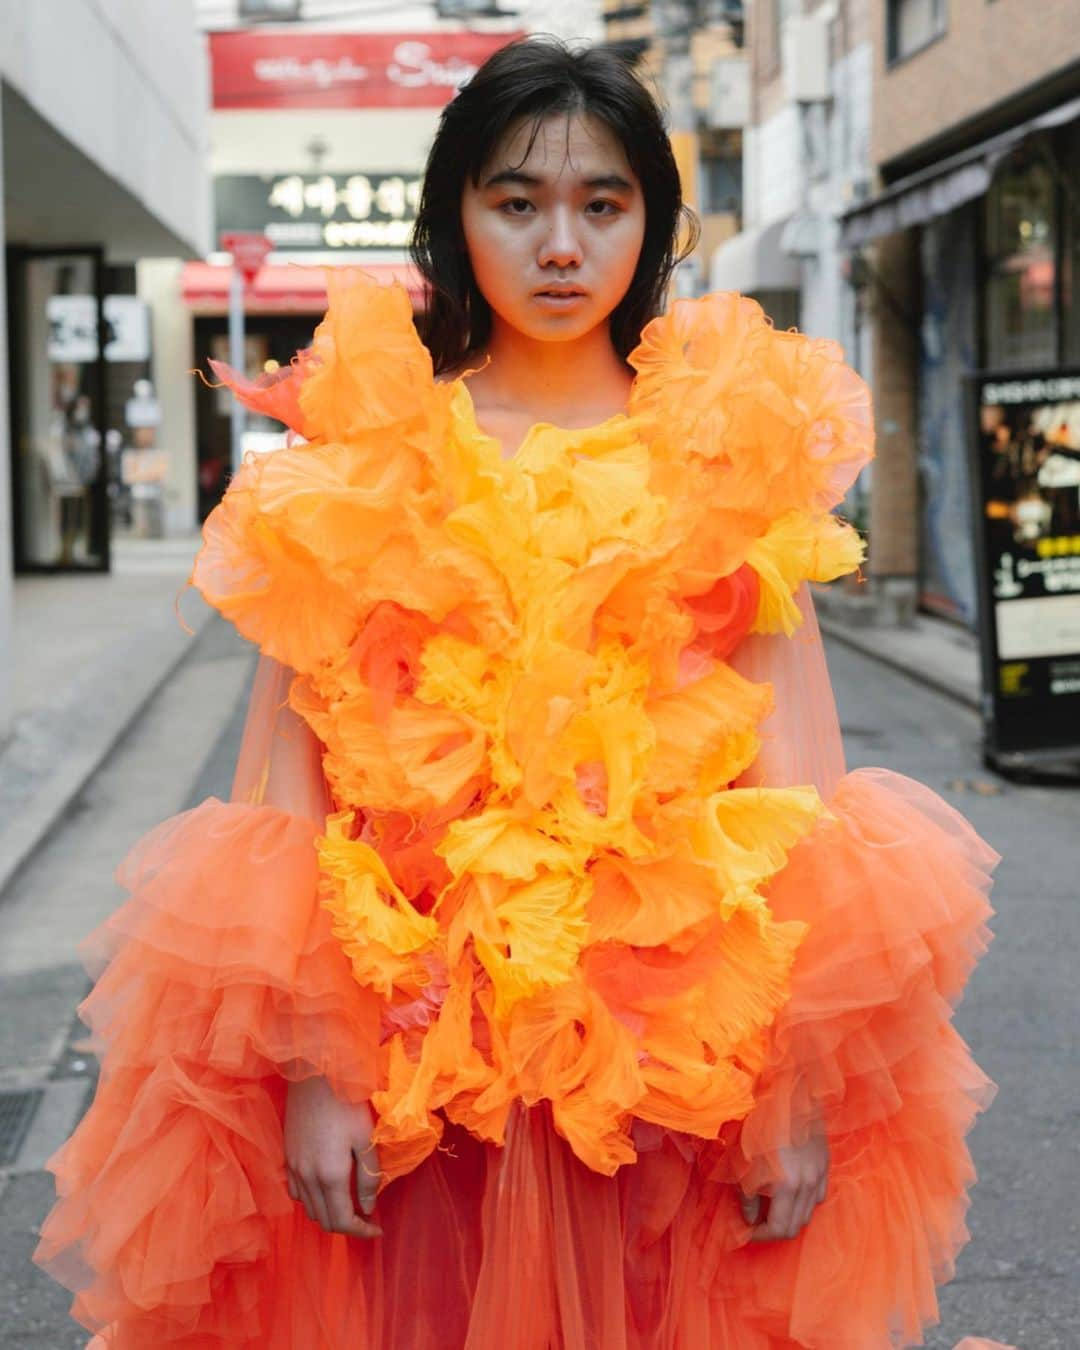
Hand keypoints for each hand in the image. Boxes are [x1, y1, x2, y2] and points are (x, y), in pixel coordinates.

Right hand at [284, 1076, 382, 1238]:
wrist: (315, 1076)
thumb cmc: (347, 1103)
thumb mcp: (365, 1139)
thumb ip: (368, 1177)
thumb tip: (369, 1207)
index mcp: (330, 1176)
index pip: (342, 1221)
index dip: (362, 1232)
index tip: (378, 1229)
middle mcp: (307, 1178)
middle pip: (324, 1220)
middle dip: (347, 1225)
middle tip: (367, 1216)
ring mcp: (293, 1168)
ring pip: (309, 1209)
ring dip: (329, 1214)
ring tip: (349, 1203)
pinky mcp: (287, 1157)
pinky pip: (297, 1193)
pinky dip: (312, 1200)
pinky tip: (326, 1187)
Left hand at [739, 1130, 828, 1242]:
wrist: (787, 1093)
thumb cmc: (759, 1123)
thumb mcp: (743, 1161)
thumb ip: (747, 1196)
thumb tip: (750, 1218)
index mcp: (785, 1185)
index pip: (778, 1229)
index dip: (760, 1235)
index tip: (746, 1232)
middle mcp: (807, 1184)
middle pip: (795, 1226)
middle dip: (773, 1231)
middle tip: (756, 1224)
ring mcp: (819, 1174)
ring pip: (808, 1213)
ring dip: (789, 1217)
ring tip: (771, 1209)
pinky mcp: (825, 1163)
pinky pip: (818, 1196)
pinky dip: (803, 1203)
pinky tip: (790, 1194)